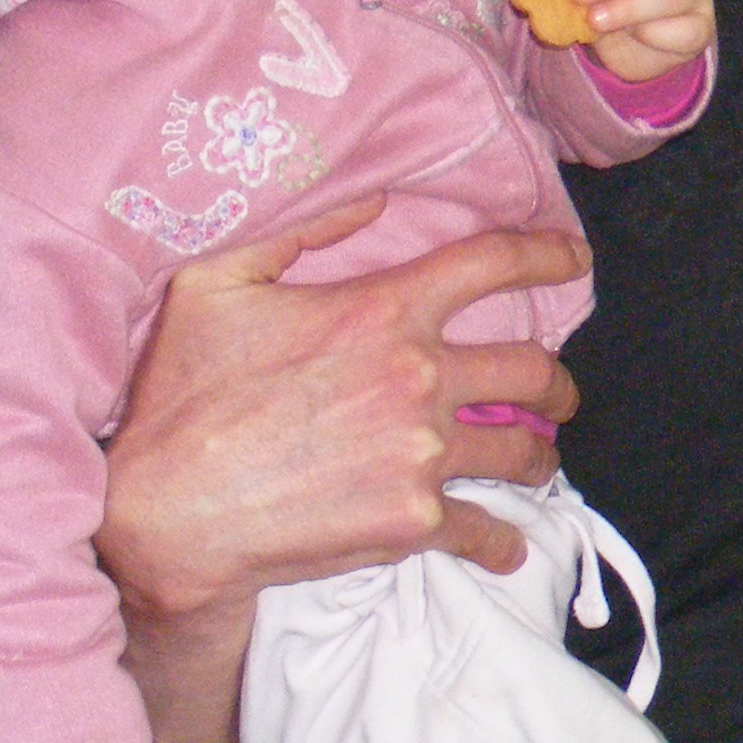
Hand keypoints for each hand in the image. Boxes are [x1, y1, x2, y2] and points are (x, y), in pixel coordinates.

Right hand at [98, 196, 585, 619]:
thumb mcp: (217, 282)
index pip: (492, 264)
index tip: (574, 261)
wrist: (168, 511)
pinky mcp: (414, 520)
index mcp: (384, 310)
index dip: (546, 256)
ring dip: (541, 455)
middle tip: (559, 392)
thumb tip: (370, 194)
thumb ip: (299, 229)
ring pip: (523, 450)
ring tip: (540, 460)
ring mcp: (423, 452)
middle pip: (532, 369)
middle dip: (557, 382)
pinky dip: (503, 542)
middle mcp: (420, 378)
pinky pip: (485, 530)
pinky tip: (508, 548)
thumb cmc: (184, 395)